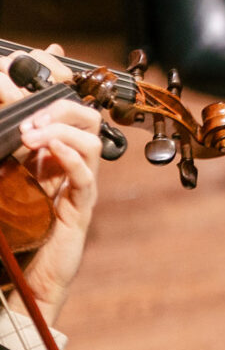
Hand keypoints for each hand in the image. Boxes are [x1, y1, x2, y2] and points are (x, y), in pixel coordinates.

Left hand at [0, 49, 100, 317]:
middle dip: (61, 108)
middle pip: (86, 121)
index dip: (58, 86)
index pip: (66, 111)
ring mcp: (77, 189)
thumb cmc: (11, 238)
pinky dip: (71, 158)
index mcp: (49, 157)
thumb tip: (7, 126)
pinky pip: (85, 176)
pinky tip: (49, 150)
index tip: (41, 64)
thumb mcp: (2, 186)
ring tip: (34, 133)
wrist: (23, 284)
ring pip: (90, 142)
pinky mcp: (79, 210)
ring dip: (62, 131)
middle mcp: (67, 169)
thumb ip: (6, 152)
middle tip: (32, 113)